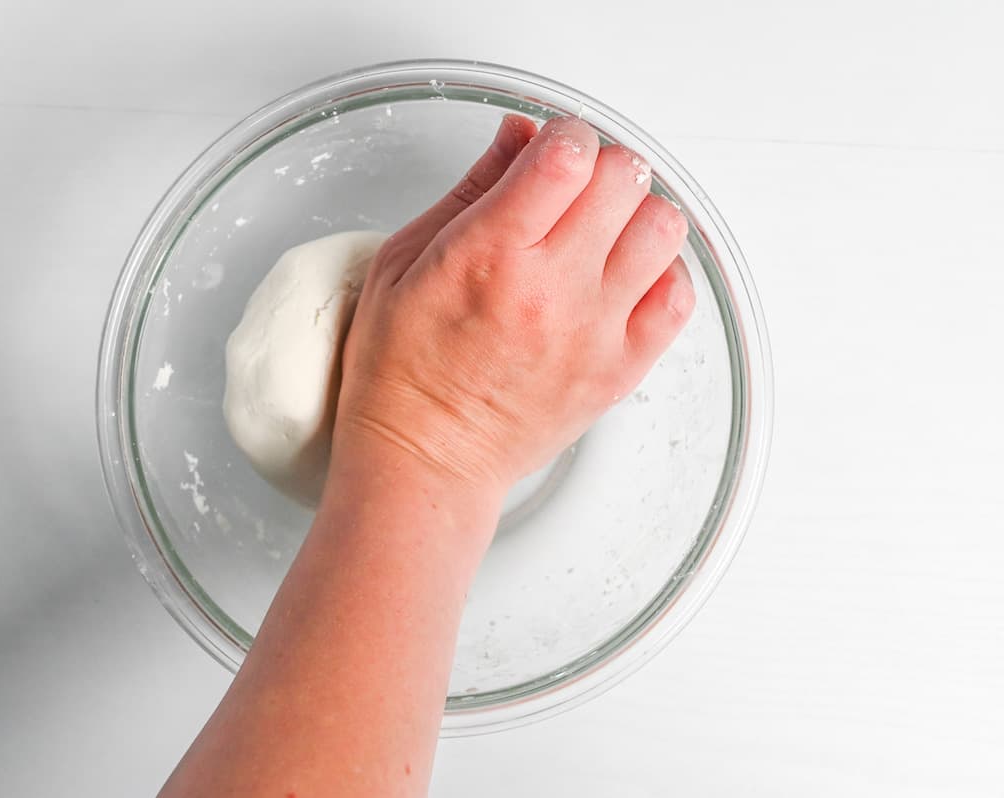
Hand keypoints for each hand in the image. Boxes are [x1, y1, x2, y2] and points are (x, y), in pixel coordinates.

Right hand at [332, 114, 694, 495]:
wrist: (427, 459)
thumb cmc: (402, 371)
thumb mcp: (404, 261)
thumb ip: (471, 188)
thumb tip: (520, 133)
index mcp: (489, 255)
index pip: (567, 154)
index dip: (564, 135)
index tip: (553, 148)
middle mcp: (551, 290)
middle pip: (623, 178)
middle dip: (599, 166)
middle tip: (575, 188)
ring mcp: (594, 332)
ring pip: (662, 227)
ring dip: (635, 213)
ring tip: (601, 232)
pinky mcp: (621, 369)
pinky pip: (677, 295)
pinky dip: (660, 270)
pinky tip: (622, 276)